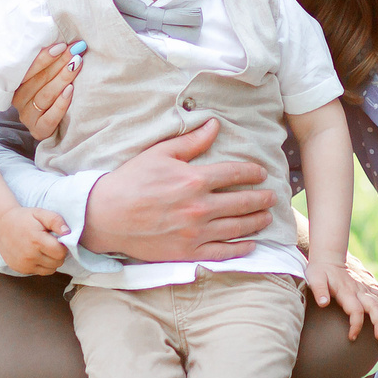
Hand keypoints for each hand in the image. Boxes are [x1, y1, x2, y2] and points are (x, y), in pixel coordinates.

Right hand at [0, 207, 71, 275]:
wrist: (0, 225)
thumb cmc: (23, 218)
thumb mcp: (40, 213)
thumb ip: (56, 221)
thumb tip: (68, 233)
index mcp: (36, 241)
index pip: (61, 252)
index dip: (63, 246)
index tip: (58, 239)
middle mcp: (30, 256)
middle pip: (57, 262)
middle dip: (58, 253)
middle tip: (51, 243)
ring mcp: (24, 264)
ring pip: (50, 270)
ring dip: (51, 261)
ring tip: (44, 249)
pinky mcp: (21, 269)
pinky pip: (40, 272)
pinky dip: (42, 265)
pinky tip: (36, 254)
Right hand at [13, 41, 82, 142]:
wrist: (56, 128)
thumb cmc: (52, 94)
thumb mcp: (45, 78)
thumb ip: (48, 65)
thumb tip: (64, 44)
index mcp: (16, 84)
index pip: (29, 69)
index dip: (45, 56)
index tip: (62, 45)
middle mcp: (19, 100)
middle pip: (39, 80)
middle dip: (59, 63)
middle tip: (75, 51)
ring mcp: (27, 117)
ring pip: (45, 95)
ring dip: (62, 78)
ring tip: (76, 65)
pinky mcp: (38, 130)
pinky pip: (50, 117)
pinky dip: (61, 103)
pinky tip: (70, 90)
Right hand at [80, 119, 275, 260]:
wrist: (105, 216)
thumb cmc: (131, 181)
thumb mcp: (160, 153)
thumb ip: (192, 141)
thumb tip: (215, 125)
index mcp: (194, 179)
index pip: (235, 173)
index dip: (252, 172)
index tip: (261, 173)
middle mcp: (199, 207)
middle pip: (242, 202)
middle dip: (261, 198)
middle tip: (272, 197)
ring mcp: (195, 232)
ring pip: (237, 227)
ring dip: (256, 222)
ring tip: (266, 217)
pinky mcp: (187, 252)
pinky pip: (222, 252)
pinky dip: (240, 249)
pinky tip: (251, 244)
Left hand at [305, 258, 377, 341]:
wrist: (329, 256)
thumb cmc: (320, 270)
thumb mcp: (315, 279)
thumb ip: (319, 291)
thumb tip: (323, 303)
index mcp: (346, 291)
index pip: (355, 310)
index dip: (356, 325)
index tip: (352, 337)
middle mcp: (359, 290)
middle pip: (374, 307)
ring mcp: (365, 287)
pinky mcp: (369, 285)